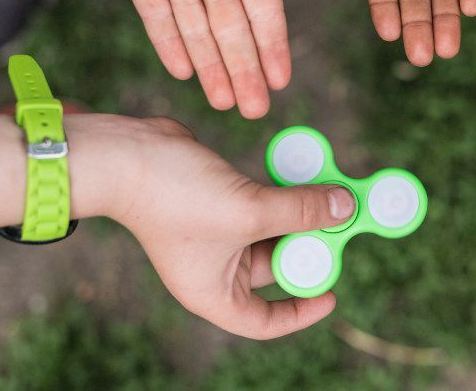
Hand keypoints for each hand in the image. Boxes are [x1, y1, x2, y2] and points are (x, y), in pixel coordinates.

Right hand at [94, 115, 356, 338]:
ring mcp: (216, 235)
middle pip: (275, 271)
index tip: (332, 294)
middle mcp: (215, 269)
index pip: (265, 321)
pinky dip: (282, 195)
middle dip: (308, 249)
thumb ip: (301, 211)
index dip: (302, 312)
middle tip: (339, 226)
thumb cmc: (176, 196)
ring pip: (272, 233)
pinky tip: (304, 176)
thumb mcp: (250, 211)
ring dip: (300, 216)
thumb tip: (347, 209)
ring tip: (331, 197)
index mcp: (214, 293)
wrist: (127, 154)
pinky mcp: (218, 201)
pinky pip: (261, 206)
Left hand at [107, 0, 363, 116]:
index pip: (264, 11)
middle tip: (256, 112)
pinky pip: (155, 15)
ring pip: (197, 33)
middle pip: (232, 33)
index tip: (283, 79)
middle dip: (244, 73)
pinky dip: (167, 43)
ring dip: (211, 68)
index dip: (273, 45)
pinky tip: (182, 73)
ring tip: (226, 103)